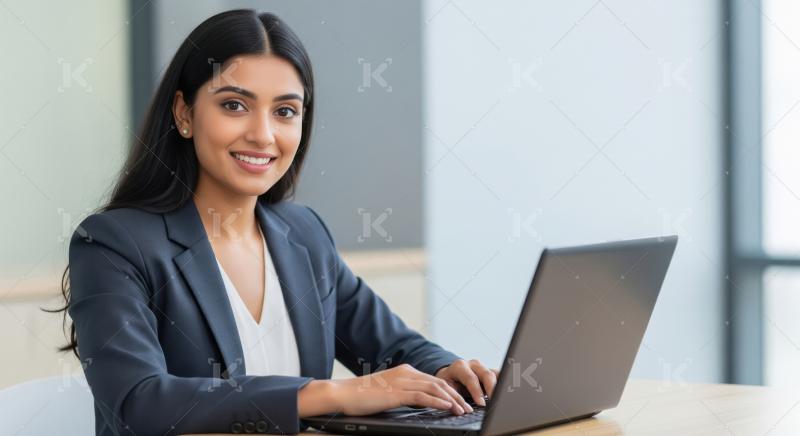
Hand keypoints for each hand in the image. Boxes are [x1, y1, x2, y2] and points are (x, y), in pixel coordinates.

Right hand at [329, 363, 473, 415]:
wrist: (342, 393)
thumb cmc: (361, 396)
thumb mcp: (387, 392)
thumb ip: (403, 393)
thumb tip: (417, 403)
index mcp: (404, 371)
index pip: (433, 380)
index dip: (450, 390)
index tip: (460, 400)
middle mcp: (406, 373)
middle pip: (438, 383)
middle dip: (456, 395)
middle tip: (468, 407)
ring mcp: (402, 381)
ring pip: (435, 389)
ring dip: (452, 400)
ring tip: (463, 409)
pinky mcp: (397, 392)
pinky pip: (423, 396)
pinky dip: (438, 401)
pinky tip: (448, 407)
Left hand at [434, 359, 498, 405]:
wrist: (449, 377)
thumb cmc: (447, 385)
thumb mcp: (446, 390)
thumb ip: (455, 398)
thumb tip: (465, 411)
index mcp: (459, 367)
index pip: (470, 378)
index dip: (476, 391)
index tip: (481, 404)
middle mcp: (473, 365)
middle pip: (486, 374)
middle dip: (492, 389)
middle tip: (495, 402)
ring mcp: (483, 367)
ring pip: (496, 374)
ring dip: (500, 386)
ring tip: (503, 398)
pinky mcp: (491, 372)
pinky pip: (500, 376)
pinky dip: (504, 384)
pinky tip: (506, 393)